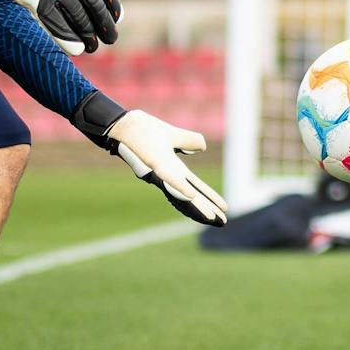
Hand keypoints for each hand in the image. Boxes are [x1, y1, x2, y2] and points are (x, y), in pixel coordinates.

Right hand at [0, 0, 121, 54]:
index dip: (113, 7)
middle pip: (95, 7)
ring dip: (88, 35)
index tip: (117, 19)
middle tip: (111, 39)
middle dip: (106, 26)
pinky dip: (67, 39)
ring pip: (79, 18)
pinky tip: (76, 50)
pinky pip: (57, 24)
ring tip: (93, 47)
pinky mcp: (40, 3)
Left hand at [70, 90, 224, 224]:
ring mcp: (160, 173)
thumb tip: (202, 147)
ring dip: (197, 206)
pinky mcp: (153, 165)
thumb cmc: (146, 131)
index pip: (196, 188)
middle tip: (222, 223)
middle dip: (207, 209)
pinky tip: (191, 195)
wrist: (126, 126)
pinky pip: (168, 178)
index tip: (223, 211)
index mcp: (175, 171)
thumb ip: (191, 141)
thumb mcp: (177, 135)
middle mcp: (168, 177)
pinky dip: (180, 188)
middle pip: (192, 197)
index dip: (210, 199)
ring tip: (210, 218)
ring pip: (181, 194)